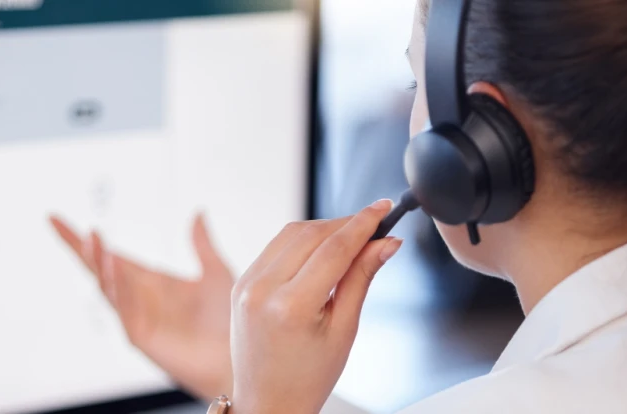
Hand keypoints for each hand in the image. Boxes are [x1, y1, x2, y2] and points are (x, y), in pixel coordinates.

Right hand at [49, 214, 234, 399]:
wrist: (239, 357)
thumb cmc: (228, 321)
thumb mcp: (216, 273)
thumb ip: (202, 244)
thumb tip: (198, 212)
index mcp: (149, 282)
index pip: (110, 255)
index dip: (84, 239)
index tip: (55, 217)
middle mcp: (137, 298)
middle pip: (98, 269)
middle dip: (80, 247)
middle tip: (60, 222)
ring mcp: (135, 318)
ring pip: (106, 287)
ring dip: (98, 262)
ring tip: (93, 237)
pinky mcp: (140, 337)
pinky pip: (123, 309)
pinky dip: (117, 286)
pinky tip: (114, 266)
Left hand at [229, 199, 402, 413]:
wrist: (268, 402)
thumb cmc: (307, 378)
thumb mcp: (344, 330)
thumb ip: (361, 279)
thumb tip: (385, 244)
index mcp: (291, 306)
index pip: (334, 248)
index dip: (363, 224)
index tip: (383, 210)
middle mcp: (262, 290)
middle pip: (312, 233)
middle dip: (346, 224)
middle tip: (375, 225)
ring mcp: (246, 285)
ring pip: (291, 233)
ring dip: (324, 228)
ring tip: (352, 238)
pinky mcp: (241, 283)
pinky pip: (275, 247)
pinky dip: (301, 241)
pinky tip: (321, 249)